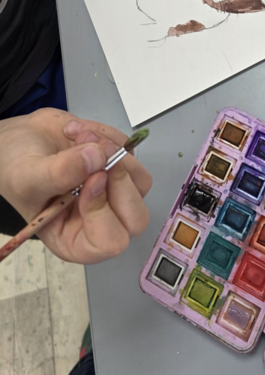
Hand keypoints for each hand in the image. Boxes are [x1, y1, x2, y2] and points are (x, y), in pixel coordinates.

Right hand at [0, 108, 151, 263]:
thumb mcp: (28, 176)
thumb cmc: (15, 168)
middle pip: (136, 217)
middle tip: (95, 152)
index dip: (105, 211)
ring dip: (113, 151)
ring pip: (140, 182)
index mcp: (74, 238)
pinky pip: (132, 152)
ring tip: (79, 136)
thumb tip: (98, 158)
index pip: (110, 242)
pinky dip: (108, 135)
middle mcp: (99, 220)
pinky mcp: (119, 166)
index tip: (91, 180)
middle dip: (120, 181)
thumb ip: (60, 172)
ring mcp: (113, 193)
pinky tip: (78, 132)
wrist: (20, 139)